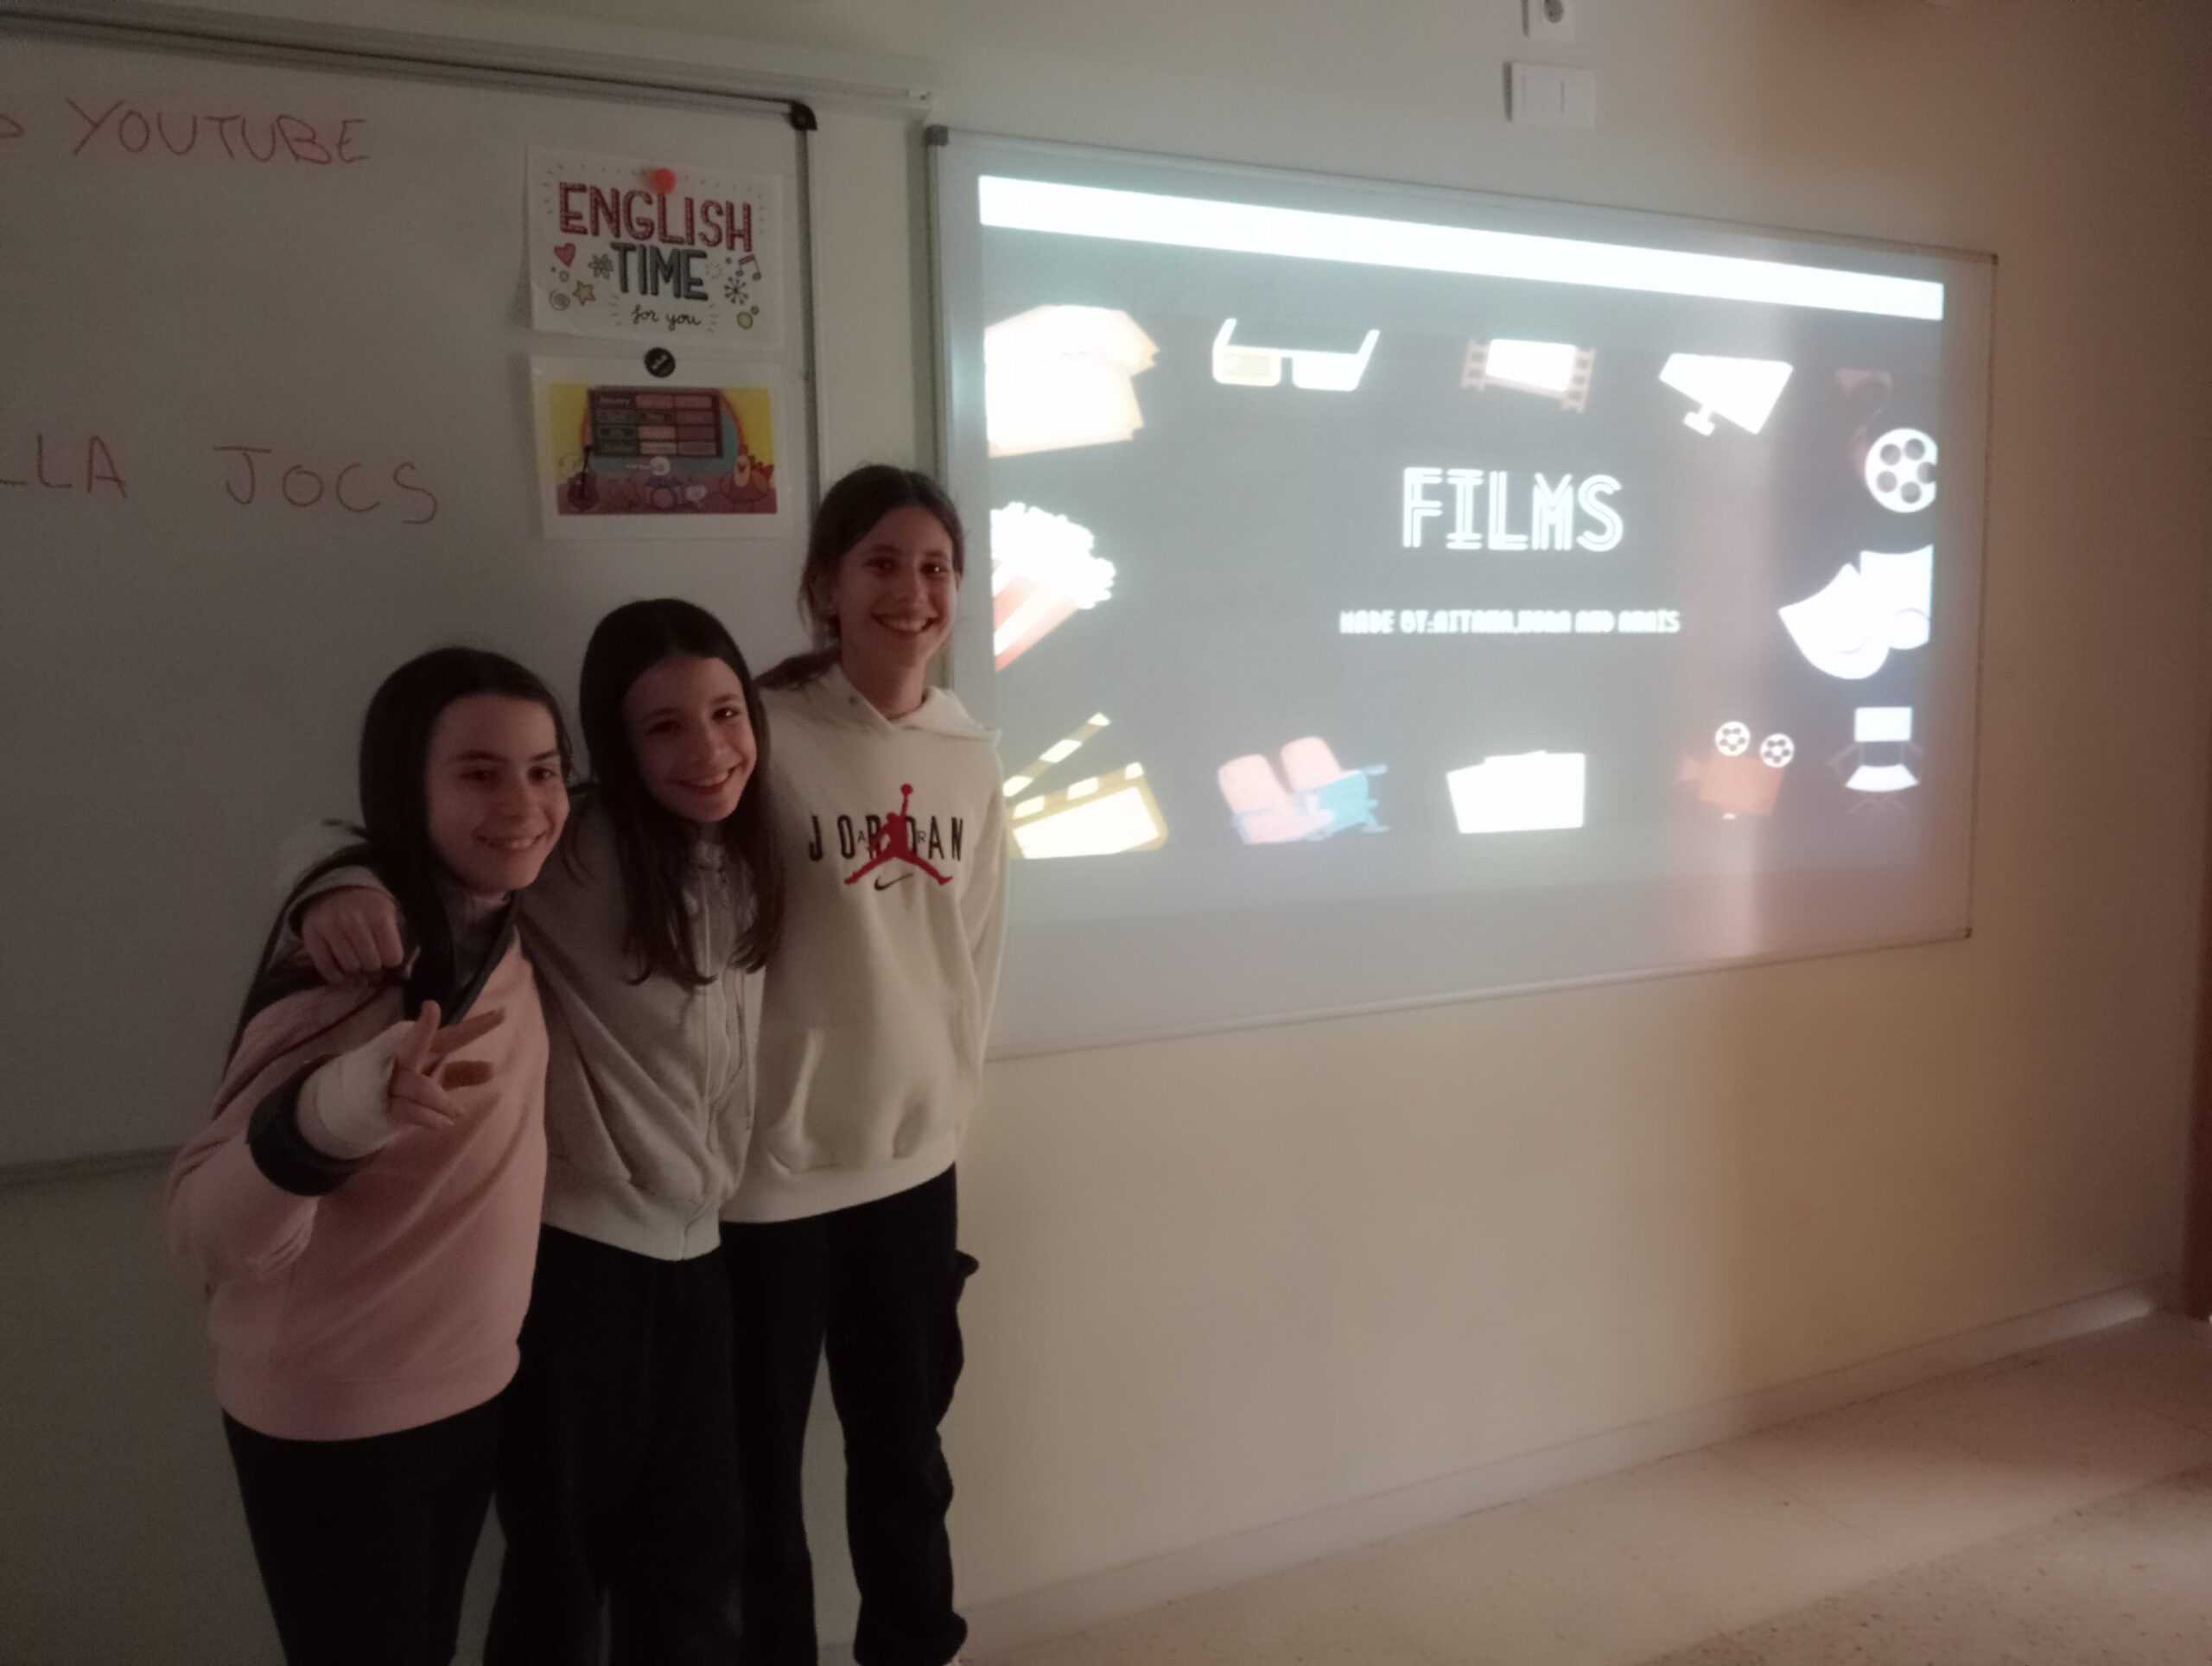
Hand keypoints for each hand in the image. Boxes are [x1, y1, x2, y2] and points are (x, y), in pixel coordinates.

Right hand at [303, 886, 406, 985]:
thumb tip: (405, 975)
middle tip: (372, 964)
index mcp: (379, 915)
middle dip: (375, 968)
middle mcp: (353, 921)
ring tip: (359, 966)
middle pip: (371, 964)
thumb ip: (404, 943)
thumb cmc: (372, 908)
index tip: (388, 957)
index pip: (392, 957)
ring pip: (349, 967)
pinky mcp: (311, 935)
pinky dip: (336, 977)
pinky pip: (326, 967)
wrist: (338, 888)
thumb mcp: (394, 917)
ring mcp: (330, 927)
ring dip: (356, 973)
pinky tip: (344, 975)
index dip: (392, 961)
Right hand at [384, 1001, 506, 1133]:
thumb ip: (463, 1072)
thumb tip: (493, 1069)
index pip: (452, 1035)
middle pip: (414, 1043)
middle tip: (431, 1010)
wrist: (358, 1103)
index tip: (503, 1013)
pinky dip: (429, 1117)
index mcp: (423, 1048)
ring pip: (417, 1084)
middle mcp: (406, 1059)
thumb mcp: (439, 1077)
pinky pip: (408, 1110)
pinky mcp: (385, 1105)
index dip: (476, 1026)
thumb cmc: (408, 1083)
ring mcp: (391, 1081)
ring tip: (459, 1112)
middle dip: (422, 1028)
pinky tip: (446, 1123)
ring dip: (441, 1100)